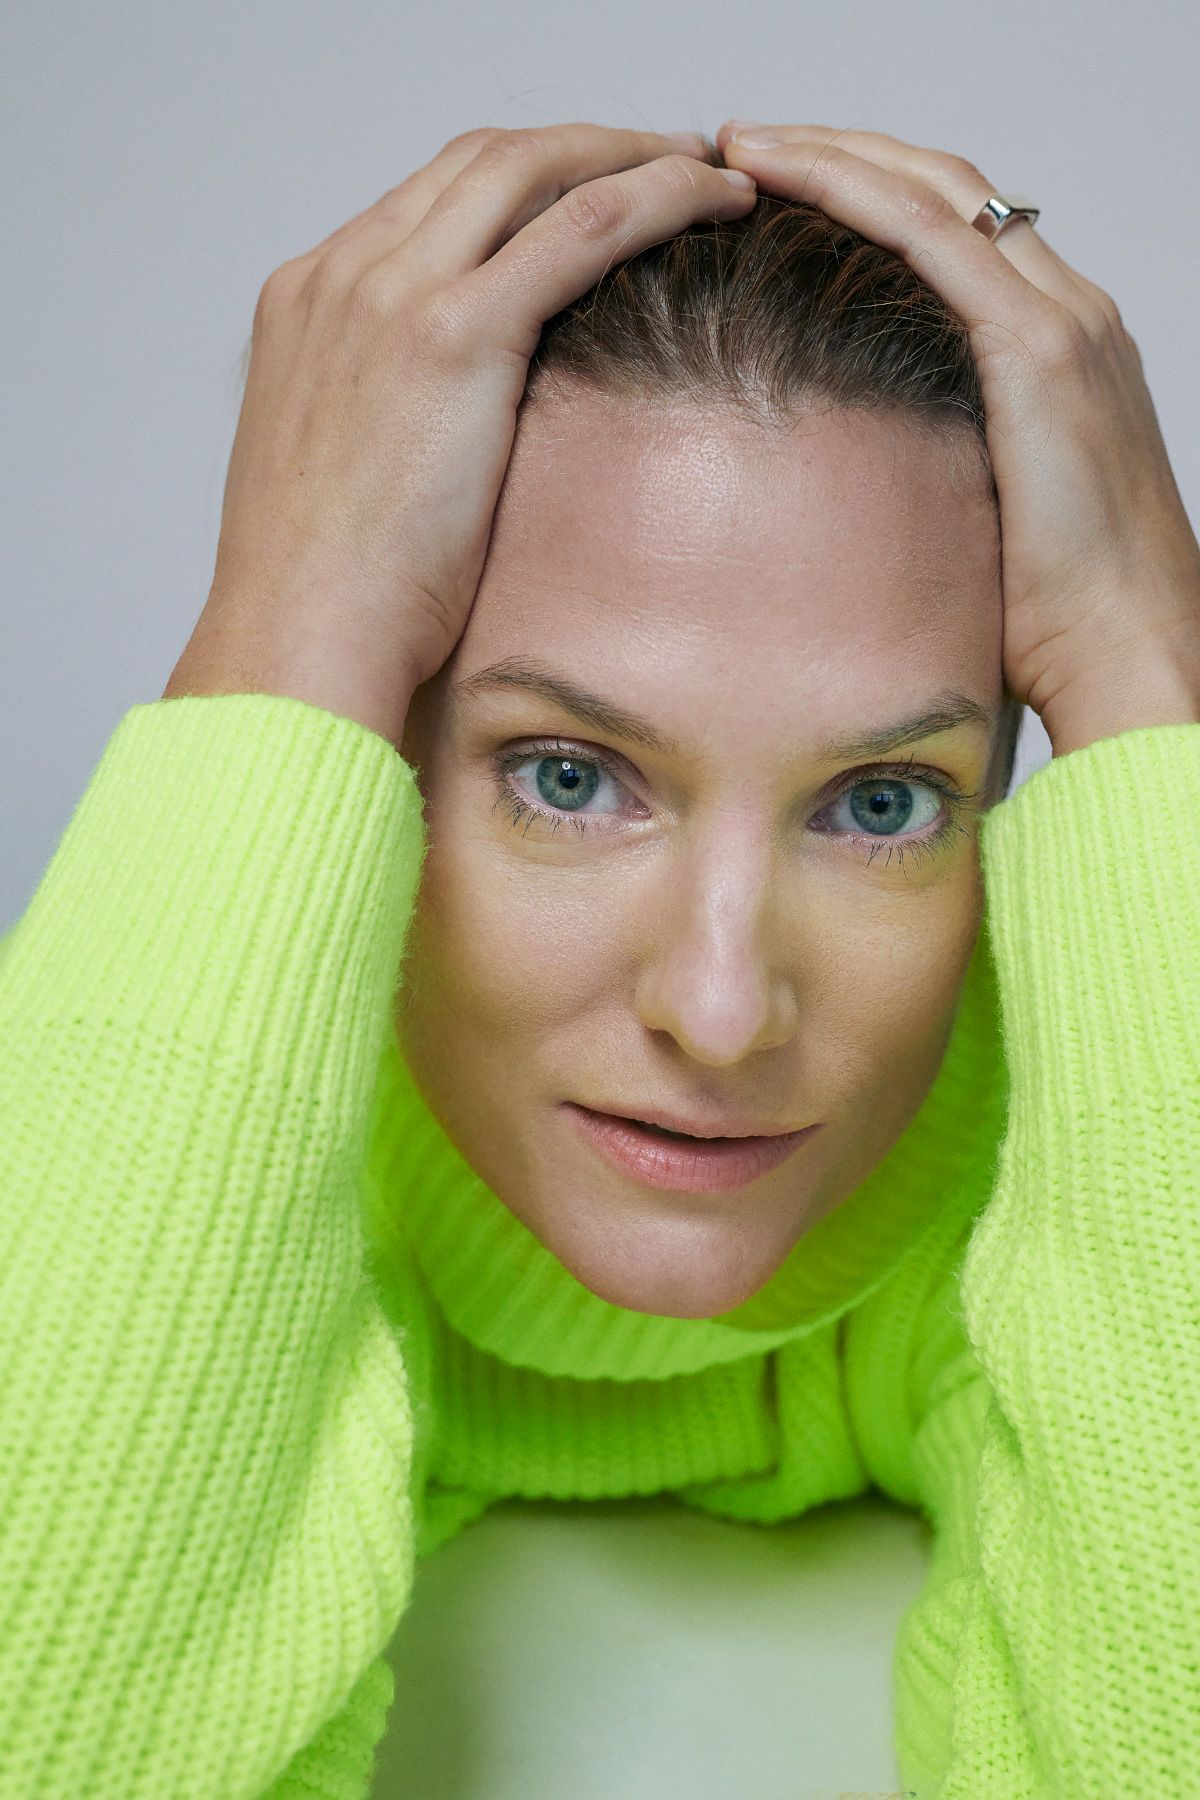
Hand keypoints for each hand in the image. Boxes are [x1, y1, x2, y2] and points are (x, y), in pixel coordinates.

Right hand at [164, 125, 755, 747]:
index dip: (526, 183)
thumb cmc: (329, 598)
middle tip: (669, 161)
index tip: (593, 197)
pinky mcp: (455, 334)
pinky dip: (659, 196)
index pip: (432, 198)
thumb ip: (388, 420)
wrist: (299, 637)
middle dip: (588, 146)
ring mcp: (393, 293)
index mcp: (308, 302)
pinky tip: (714, 202)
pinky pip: (583, 226)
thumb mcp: (345, 480)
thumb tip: (457, 443)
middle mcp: (344, 274)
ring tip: (711, 174)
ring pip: (539, 171)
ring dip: (636, 154)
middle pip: (485, 160)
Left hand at [716, 122, 1199, 748]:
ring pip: (933, 191)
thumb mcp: (978, 521)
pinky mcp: (1040, 351)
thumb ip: (929, 470)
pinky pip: (933, 237)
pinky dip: (852, 192)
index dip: (864, 193)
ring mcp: (1062, 321)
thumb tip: (840, 490)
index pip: (953, 232)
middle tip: (738, 146)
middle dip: (837, 152)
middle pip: (942, 188)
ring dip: (830, 155)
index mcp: (1056, 349)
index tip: (772, 189)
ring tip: (737, 144)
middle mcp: (1069, 313)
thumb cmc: (1054, 621)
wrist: (1130, 655)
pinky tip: (781, 177)